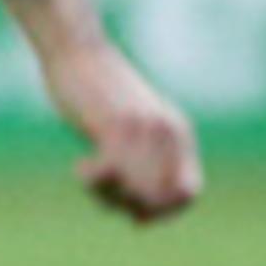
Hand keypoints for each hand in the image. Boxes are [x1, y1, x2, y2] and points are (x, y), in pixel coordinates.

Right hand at [42, 38, 201, 221]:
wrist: (78, 51)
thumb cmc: (97, 91)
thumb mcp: (130, 126)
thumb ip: (143, 158)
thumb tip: (140, 213)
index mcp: (178, 134)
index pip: (188, 193)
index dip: (163, 213)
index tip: (132, 214)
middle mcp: (168, 133)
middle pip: (158, 197)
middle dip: (128, 206)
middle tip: (101, 193)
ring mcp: (143, 129)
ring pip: (135, 189)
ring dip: (107, 196)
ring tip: (88, 178)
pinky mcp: (115, 124)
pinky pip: (112, 172)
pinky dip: (94, 181)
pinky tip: (80, 166)